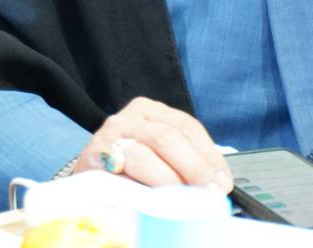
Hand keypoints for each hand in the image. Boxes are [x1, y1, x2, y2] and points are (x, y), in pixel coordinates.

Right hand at [72, 97, 232, 192]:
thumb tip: (217, 183)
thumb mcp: (158, 155)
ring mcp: (108, 137)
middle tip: (208, 193)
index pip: (186, 125)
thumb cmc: (129, 168)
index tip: (222, 181)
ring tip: (183, 201)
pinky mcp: (92, 160)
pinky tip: (156, 202)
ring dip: (169, 182)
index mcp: (149, 110)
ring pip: (144, 155)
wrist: (89, 179)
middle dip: (194, 168)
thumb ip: (183, 161)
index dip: (208, 155)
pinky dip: (142, 190)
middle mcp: (128, 118)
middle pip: (168, 137)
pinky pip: (122, 175)